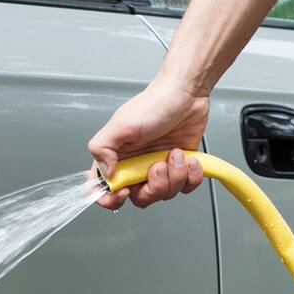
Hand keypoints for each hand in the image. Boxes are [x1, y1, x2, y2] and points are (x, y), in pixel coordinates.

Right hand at [87, 78, 208, 210]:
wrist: (187, 94)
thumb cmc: (155, 103)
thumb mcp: (121, 124)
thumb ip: (103, 148)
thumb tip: (105, 173)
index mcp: (118, 158)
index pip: (105, 190)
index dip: (112, 198)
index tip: (126, 190)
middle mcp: (137, 166)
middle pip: (140, 198)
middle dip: (154, 187)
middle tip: (157, 166)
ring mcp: (159, 168)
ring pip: (165, 194)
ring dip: (175, 176)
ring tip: (176, 154)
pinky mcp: (180, 168)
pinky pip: (186, 187)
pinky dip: (191, 176)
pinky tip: (188, 158)